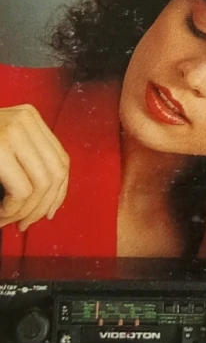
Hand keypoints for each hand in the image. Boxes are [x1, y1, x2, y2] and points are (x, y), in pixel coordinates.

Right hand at [0, 104, 69, 230]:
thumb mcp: (0, 150)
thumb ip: (24, 164)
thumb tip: (51, 203)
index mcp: (29, 118)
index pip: (61, 160)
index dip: (59, 192)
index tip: (47, 213)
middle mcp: (25, 119)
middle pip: (57, 172)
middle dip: (42, 206)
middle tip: (24, 224)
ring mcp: (13, 130)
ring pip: (42, 184)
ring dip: (26, 211)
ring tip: (6, 220)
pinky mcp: (0, 146)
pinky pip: (22, 190)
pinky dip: (12, 210)